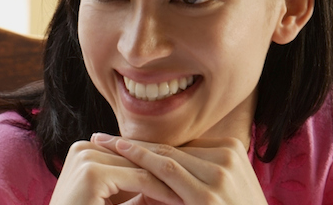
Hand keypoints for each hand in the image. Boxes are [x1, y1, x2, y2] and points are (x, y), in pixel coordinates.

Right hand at [48, 137, 181, 204]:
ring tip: (191, 192)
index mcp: (86, 150)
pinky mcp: (93, 172)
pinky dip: (161, 191)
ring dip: (168, 180)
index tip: (185, 177)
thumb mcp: (117, 200)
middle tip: (193, 182)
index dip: (158, 165)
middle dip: (166, 171)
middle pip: (137, 157)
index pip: (131, 154)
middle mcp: (84, 147)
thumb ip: (137, 188)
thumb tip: (169, 186)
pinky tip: (179, 200)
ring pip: (141, 166)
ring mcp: (86, 157)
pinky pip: (139, 178)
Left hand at [93, 134, 266, 204]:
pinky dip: (140, 160)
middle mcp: (228, 157)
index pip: (179, 146)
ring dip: (129, 149)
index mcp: (231, 149)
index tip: (118, 139)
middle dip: (134, 143)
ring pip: (165, 155)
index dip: (146, 143)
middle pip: (170, 148)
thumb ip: (193, 174)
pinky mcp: (208, 196)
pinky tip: (119, 152)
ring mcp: (220, 175)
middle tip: (101, 136)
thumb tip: (152, 167)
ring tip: (101, 142)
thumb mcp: (218, 189)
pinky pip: (167, 171)